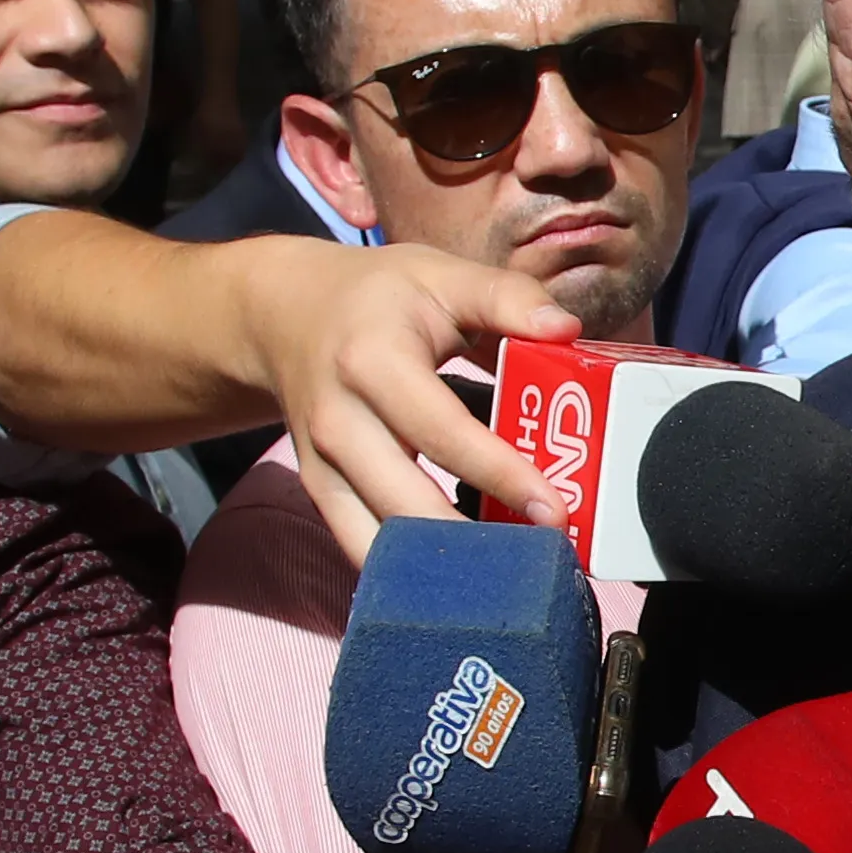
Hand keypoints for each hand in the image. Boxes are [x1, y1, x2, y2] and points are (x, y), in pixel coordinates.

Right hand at [242, 239, 580, 548]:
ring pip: (380, 539)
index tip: (554, 510)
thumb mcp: (439, 275)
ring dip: (445, 567)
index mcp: (372, 361)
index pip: (442, 431)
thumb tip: (567, 329)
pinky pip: (360, 547)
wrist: (284, 314)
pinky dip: (408, 570)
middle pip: (406, 502)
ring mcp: (321, 464)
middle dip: (477, 542)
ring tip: (511, 575)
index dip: (500, 474)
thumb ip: (506, 298)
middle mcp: (338, 421)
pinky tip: (462, 577)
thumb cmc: (376, 297)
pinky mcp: (317, 492)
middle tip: (545, 558)